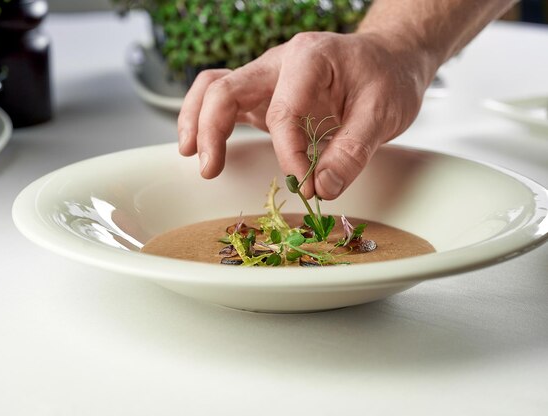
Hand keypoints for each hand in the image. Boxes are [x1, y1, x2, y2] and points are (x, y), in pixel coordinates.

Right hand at [177, 31, 434, 199]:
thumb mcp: (384, 112)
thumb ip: (353, 151)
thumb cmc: (387, 77)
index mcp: (309, 59)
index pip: (283, 111)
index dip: (289, 154)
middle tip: (211, 169)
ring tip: (195, 157)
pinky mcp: (263, 96)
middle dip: (212, 129)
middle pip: (227, 88)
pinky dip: (207, 122)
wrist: (389, 59)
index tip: (306, 184)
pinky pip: (223, 100)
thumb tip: (324, 187)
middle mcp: (279, 63)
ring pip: (215, 89)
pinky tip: (203, 148)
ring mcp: (266, 79)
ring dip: (198, 122)